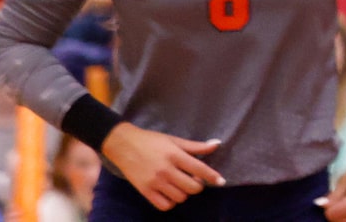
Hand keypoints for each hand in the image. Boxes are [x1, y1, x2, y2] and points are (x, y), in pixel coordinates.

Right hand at [102, 126, 222, 208]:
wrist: (123, 145)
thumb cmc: (151, 140)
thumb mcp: (174, 140)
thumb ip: (196, 146)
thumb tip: (217, 144)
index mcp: (174, 155)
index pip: (199, 168)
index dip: (212, 176)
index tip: (222, 181)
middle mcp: (166, 170)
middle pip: (192, 187)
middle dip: (198, 185)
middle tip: (194, 179)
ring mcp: (155, 182)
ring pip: (180, 197)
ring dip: (185, 193)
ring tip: (181, 184)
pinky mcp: (145, 191)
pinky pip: (164, 205)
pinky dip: (171, 202)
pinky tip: (171, 193)